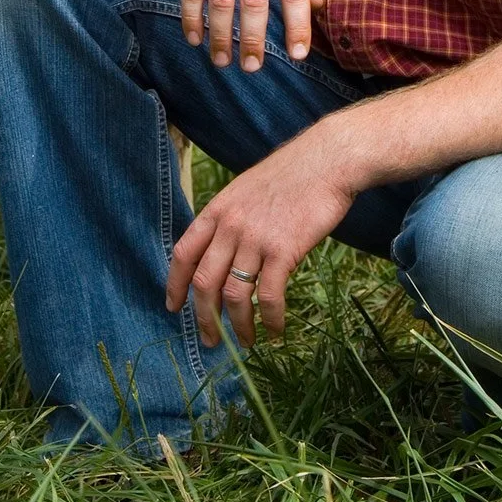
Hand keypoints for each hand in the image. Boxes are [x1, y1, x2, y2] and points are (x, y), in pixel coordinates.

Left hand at [166, 125, 359, 345]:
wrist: (328, 160)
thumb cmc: (293, 175)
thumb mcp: (247, 190)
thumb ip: (231, 219)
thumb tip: (223, 254)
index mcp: (217, 210)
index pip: (183, 253)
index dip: (175, 284)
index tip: (173, 306)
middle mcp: (230, 226)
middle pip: (204, 282)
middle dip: (204, 317)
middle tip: (211, 341)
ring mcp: (255, 238)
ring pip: (234, 294)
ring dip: (238, 325)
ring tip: (246, 342)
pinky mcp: (283, 250)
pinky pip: (269, 295)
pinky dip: (271, 319)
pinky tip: (276, 330)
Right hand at [170, 0, 317, 69]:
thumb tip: (318, 6)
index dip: (299, 25)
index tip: (299, 54)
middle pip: (255, 1)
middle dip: (255, 39)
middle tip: (253, 67)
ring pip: (221, 0)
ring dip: (222, 36)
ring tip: (223, 61)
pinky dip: (192, 18)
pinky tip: (195, 38)